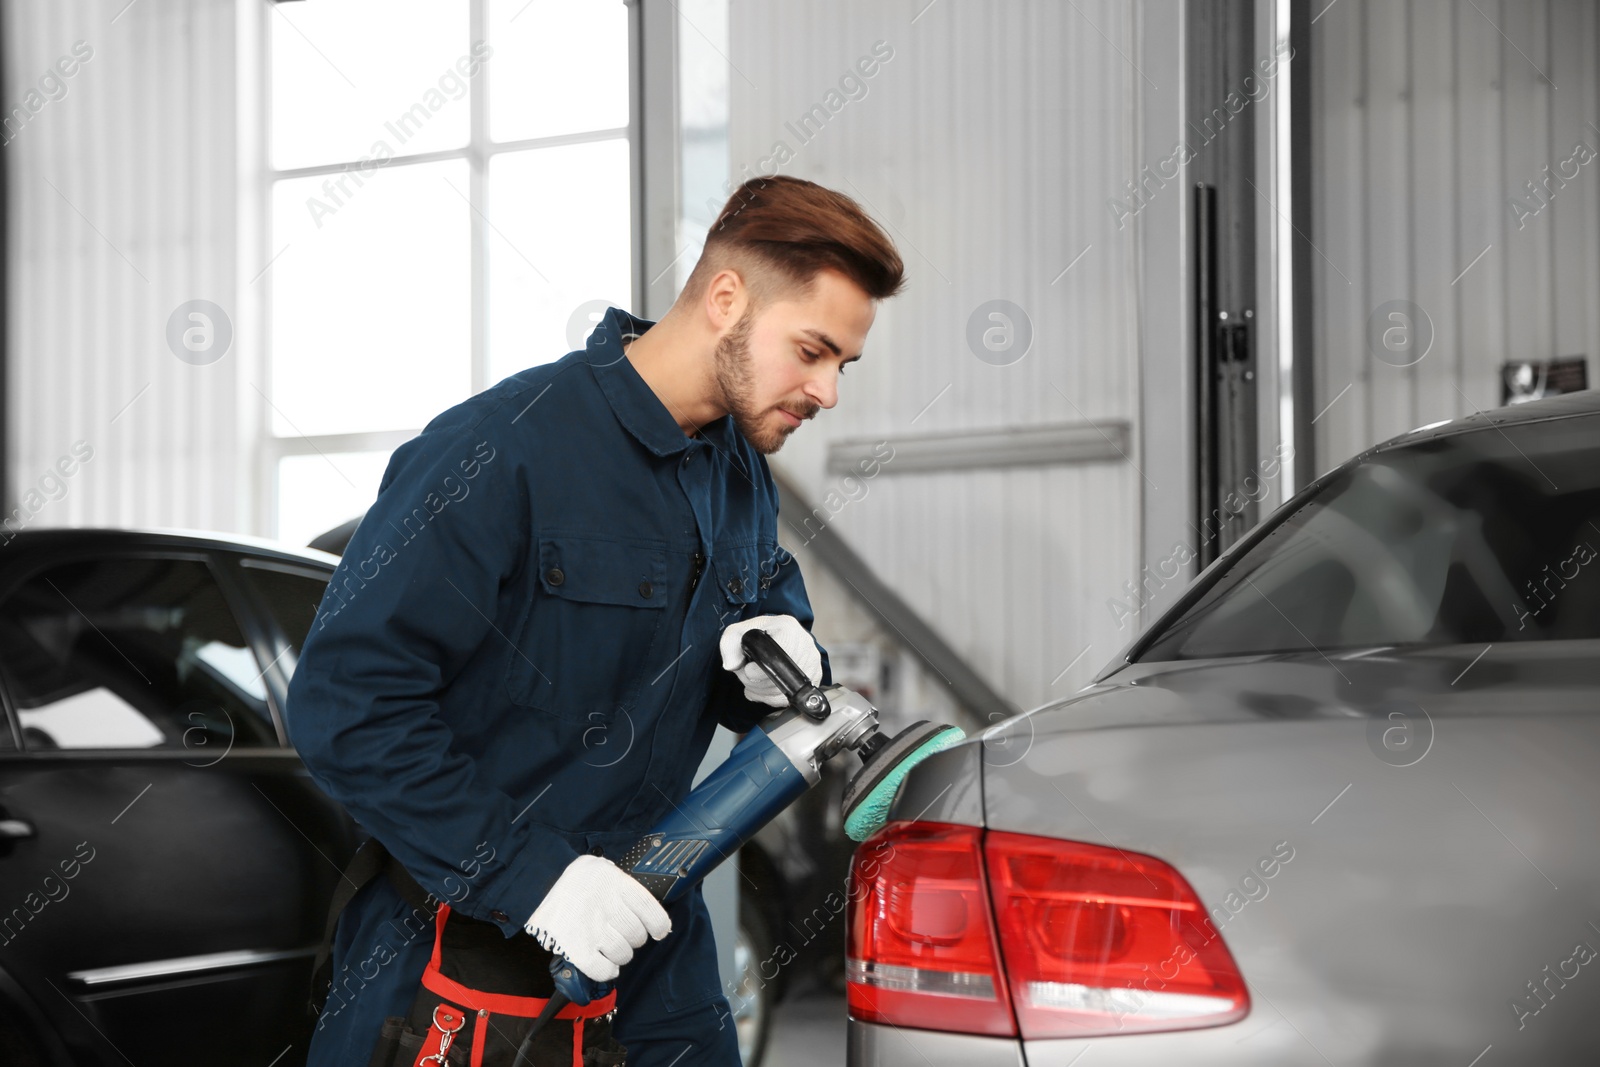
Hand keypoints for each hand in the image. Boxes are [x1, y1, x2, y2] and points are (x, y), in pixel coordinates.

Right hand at [524, 854, 670, 981]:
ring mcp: (592, 928)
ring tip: (609, 946)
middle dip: (633, 939)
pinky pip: (603, 969)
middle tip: (621, 933)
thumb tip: (650, 917)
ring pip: (623, 954)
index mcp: (616, 882)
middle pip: (637, 935)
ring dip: (620, 955)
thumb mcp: (605, 871)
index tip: (659, 931)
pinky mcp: (576, 948)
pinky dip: (607, 970)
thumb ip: (626, 889)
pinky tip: (604, 963)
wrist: (538, 881)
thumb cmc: (577, 881)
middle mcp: (606, 905)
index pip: (649, 908)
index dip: (659, 924)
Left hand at [718, 614, 822, 706]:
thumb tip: (732, 665)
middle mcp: (805, 644)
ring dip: (762, 691)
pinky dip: (772, 697)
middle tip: (747, 674)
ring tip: (755, 679)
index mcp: (787, 627)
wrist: (779, 635)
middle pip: (779, 678)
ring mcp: (812, 662)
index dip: (758, 670)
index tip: (748, 670)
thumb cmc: (760, 634)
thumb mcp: (738, 632)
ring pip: (783, 691)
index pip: (775, 657)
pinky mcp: (815, 678)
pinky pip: (790, 697)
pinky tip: (766, 686)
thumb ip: (729, 644)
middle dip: (756, 682)